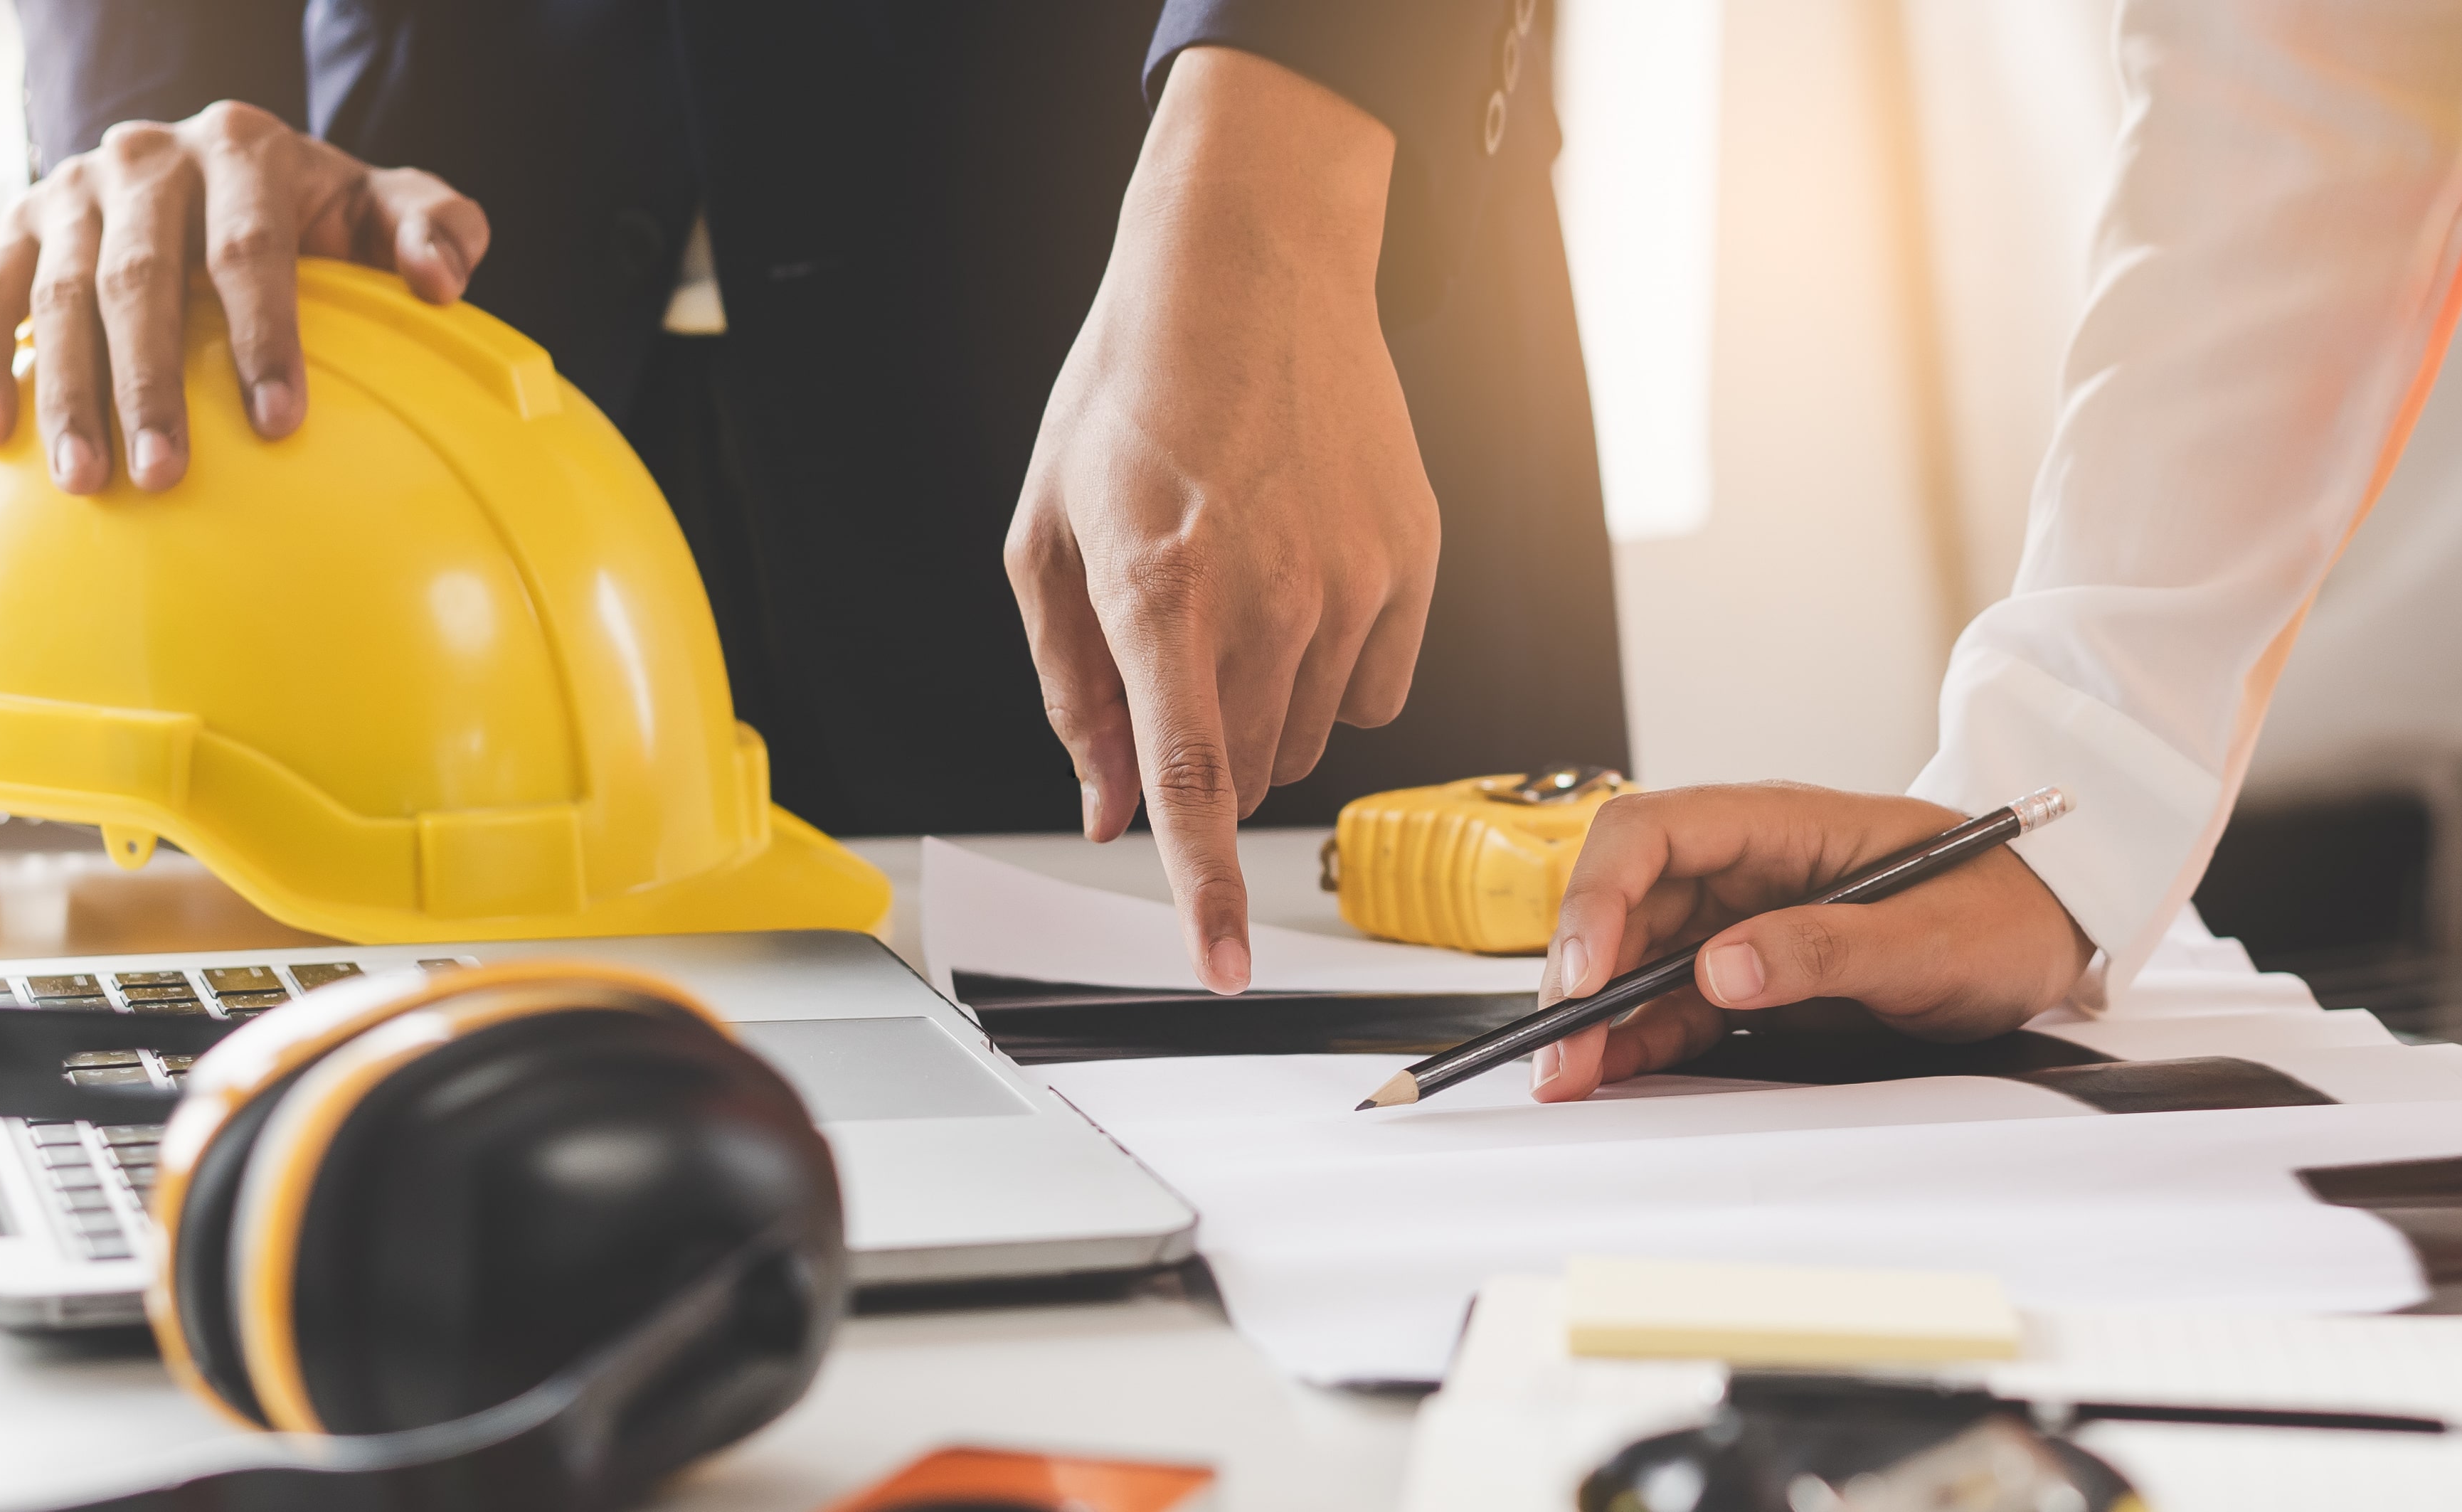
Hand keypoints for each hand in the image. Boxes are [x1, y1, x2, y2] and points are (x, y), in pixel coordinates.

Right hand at [0, 100, 487, 494]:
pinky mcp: (18, 224)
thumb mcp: (383, 205)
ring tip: (88, 483)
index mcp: (242, 149)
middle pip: (141, 278)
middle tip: (164, 476)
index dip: (263, 335)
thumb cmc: (317, 211)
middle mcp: (147, 158)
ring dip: (69, 394)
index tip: (280, 423)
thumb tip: (439, 282)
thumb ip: (436, 227)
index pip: (249, 249)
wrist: (219, 166)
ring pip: (60, 296)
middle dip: (150, 383)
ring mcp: (74, 190)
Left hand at [1009, 47, 1436, 993]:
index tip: (1226, 970)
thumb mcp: (1048, 534)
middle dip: (1207, 758)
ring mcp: (1355, 579)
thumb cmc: (1135, 385)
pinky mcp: (1413, 559)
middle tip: (1176, 666)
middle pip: (1252, 768)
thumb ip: (1072, 686)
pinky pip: (1380, 684)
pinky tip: (1303, 591)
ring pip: (1314, 732)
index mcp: (1161, 593)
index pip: (1194, 784)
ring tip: (1236, 594)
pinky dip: (1335, 673)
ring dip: (1266, 709)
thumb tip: (1107, 805)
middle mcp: (1269, 595)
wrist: (1251, 268)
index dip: (1207, 893)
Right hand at [1526, 783, 2095, 1100]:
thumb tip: (1722, 967)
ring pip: (1640, 955)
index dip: (1602, 896)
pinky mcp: (1757, 972)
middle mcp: (1748, 866)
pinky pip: (1678, 1000)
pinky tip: (1609, 1072)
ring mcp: (1747, 918)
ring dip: (1598, 1013)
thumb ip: (1827, 949)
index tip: (1587, 972)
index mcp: (1780, 826)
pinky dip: (1638, 1037)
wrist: (2054, 929)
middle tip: (1560, 1049)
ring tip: (1568, 1076)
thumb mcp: (1928, 938)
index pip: (1654, 835)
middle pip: (1627, 900)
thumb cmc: (2003, 909)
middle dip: (1580, 970)